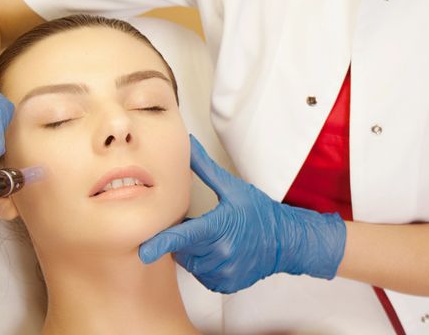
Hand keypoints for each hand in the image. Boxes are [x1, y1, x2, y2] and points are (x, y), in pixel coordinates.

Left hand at [139, 135, 345, 292]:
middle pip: (182, 249)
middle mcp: (221, 253)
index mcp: (219, 227)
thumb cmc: (259, 212)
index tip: (143, 251)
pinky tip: (222, 253)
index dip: (161, 244)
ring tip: (216, 239)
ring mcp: (224, 272)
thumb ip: (205, 168)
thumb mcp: (232, 187)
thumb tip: (188, 144)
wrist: (285, 240)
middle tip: (205, 226)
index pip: (184, 236)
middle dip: (185, 238)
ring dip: (195, 252)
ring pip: (190, 263)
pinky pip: (202, 276)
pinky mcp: (226, 285)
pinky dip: (206, 265)